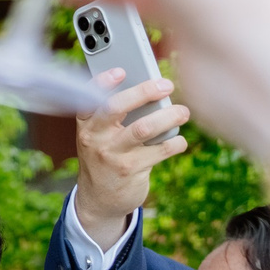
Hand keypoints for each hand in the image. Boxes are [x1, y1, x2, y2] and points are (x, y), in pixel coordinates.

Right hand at [72, 68, 189, 245]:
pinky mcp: (131, 170)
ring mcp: (112, 155)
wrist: (100, 198)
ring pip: (144, 128)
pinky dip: (176, 142)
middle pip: (116, 108)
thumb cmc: (107, 156)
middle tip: (166, 85)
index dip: (103, 82)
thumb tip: (152, 92)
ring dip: (169, 116)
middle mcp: (95, 138)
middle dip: (144, 92)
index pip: (89, 98)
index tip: (121, 70)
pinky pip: (161, 150)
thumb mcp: (100, 137)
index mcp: (86, 125)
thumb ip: (116, 116)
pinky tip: (179, 140)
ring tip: (183, 112)